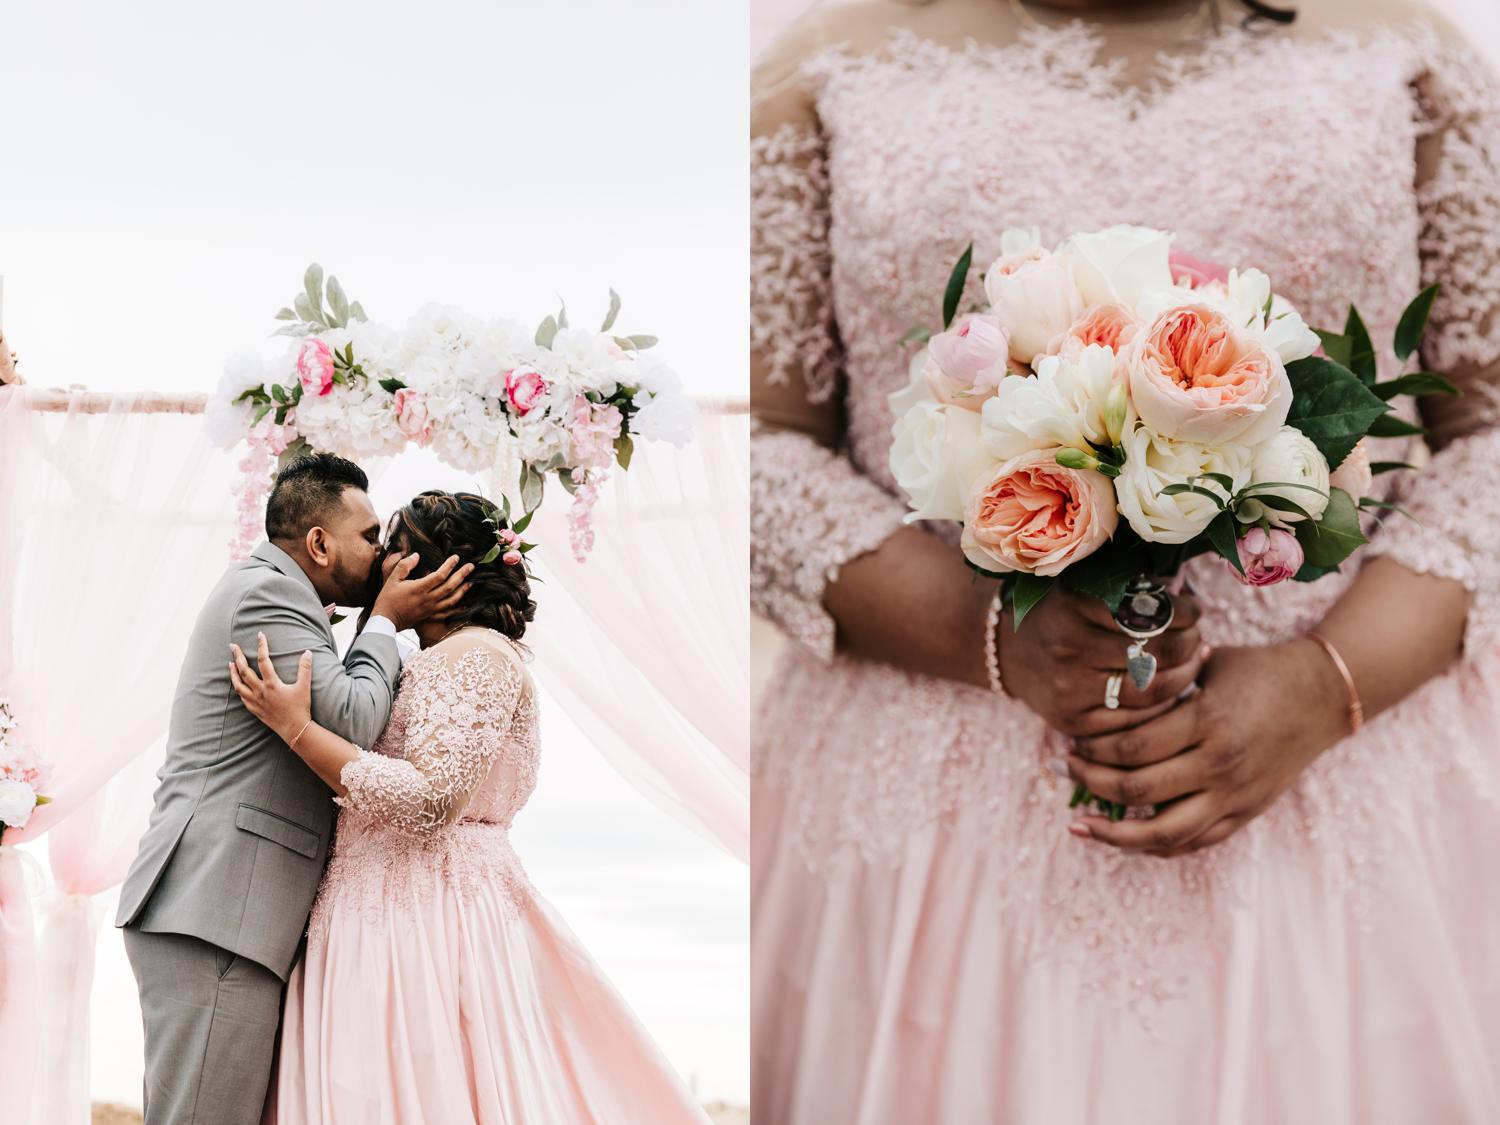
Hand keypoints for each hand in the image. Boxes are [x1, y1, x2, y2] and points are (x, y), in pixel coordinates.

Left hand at [230, 633, 312, 741]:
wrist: (295, 729)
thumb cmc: (300, 708)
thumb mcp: (304, 687)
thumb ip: (305, 668)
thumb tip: (308, 652)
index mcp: (272, 684)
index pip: (264, 660)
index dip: (262, 646)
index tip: (260, 635)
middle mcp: (260, 691)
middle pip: (244, 670)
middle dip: (237, 656)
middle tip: (232, 645)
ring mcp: (255, 701)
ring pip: (238, 685)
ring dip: (233, 673)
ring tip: (230, 664)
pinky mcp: (255, 709)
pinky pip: (242, 697)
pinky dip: (238, 688)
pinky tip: (238, 685)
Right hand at [371, 553, 472, 631]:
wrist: (386, 620)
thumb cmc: (387, 599)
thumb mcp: (392, 579)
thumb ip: (404, 566)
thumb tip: (416, 555)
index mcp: (419, 588)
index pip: (439, 575)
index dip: (449, 565)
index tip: (456, 557)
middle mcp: (428, 599)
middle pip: (449, 586)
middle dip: (462, 575)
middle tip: (471, 566)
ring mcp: (430, 609)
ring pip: (451, 600)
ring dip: (463, 590)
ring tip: (471, 582)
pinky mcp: (430, 617)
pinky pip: (447, 613)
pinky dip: (457, 609)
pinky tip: (465, 605)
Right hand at [999, 585, 1206, 737]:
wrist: (1008, 653)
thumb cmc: (1059, 613)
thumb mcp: (1081, 585)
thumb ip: (1126, 583)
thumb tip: (1183, 590)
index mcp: (1072, 605)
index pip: (1150, 612)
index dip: (1185, 612)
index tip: (1194, 609)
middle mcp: (1069, 648)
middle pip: (1158, 652)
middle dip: (1190, 643)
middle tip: (1195, 636)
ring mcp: (1070, 689)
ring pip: (1154, 691)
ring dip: (1185, 676)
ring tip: (1190, 662)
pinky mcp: (1073, 721)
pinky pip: (1137, 720)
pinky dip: (1162, 704)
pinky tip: (1170, 688)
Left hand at [1065, 641, 1350, 856]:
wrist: (1322, 695)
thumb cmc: (1258, 670)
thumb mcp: (1208, 665)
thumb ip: (1163, 681)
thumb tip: (1108, 686)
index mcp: (1207, 722)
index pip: (1132, 747)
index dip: (1092, 747)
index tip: (1069, 739)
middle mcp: (1219, 765)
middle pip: (1137, 791)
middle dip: (1090, 782)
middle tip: (1066, 769)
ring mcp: (1234, 796)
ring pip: (1163, 834)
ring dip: (1114, 834)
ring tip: (1080, 825)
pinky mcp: (1245, 814)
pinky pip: (1194, 844)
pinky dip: (1155, 846)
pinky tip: (1126, 839)